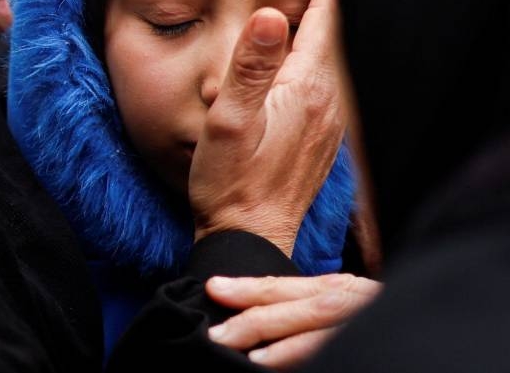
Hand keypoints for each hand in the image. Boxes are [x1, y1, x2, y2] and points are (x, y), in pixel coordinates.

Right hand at [189, 0, 344, 255]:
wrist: (248, 235)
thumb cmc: (230, 180)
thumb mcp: (229, 119)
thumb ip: (250, 65)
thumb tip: (270, 14)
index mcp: (306, 88)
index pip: (324, 19)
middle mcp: (327, 103)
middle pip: (328, 37)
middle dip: (315, 3)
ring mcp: (326, 124)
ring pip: (323, 63)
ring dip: (310, 35)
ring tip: (293, 8)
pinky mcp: (317, 140)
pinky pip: (318, 88)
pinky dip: (306, 66)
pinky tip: (286, 69)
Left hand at [206, 274, 380, 369]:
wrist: (440, 326)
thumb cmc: (378, 318)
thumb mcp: (338, 304)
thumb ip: (302, 305)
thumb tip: (249, 314)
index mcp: (339, 289)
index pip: (287, 286)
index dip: (249, 287)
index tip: (211, 287)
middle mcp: (355, 302)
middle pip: (302, 306)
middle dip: (257, 317)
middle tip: (217, 333)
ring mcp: (367, 325)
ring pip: (326, 333)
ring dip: (287, 346)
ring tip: (251, 357)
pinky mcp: (379, 347)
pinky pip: (345, 353)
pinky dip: (316, 359)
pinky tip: (283, 369)